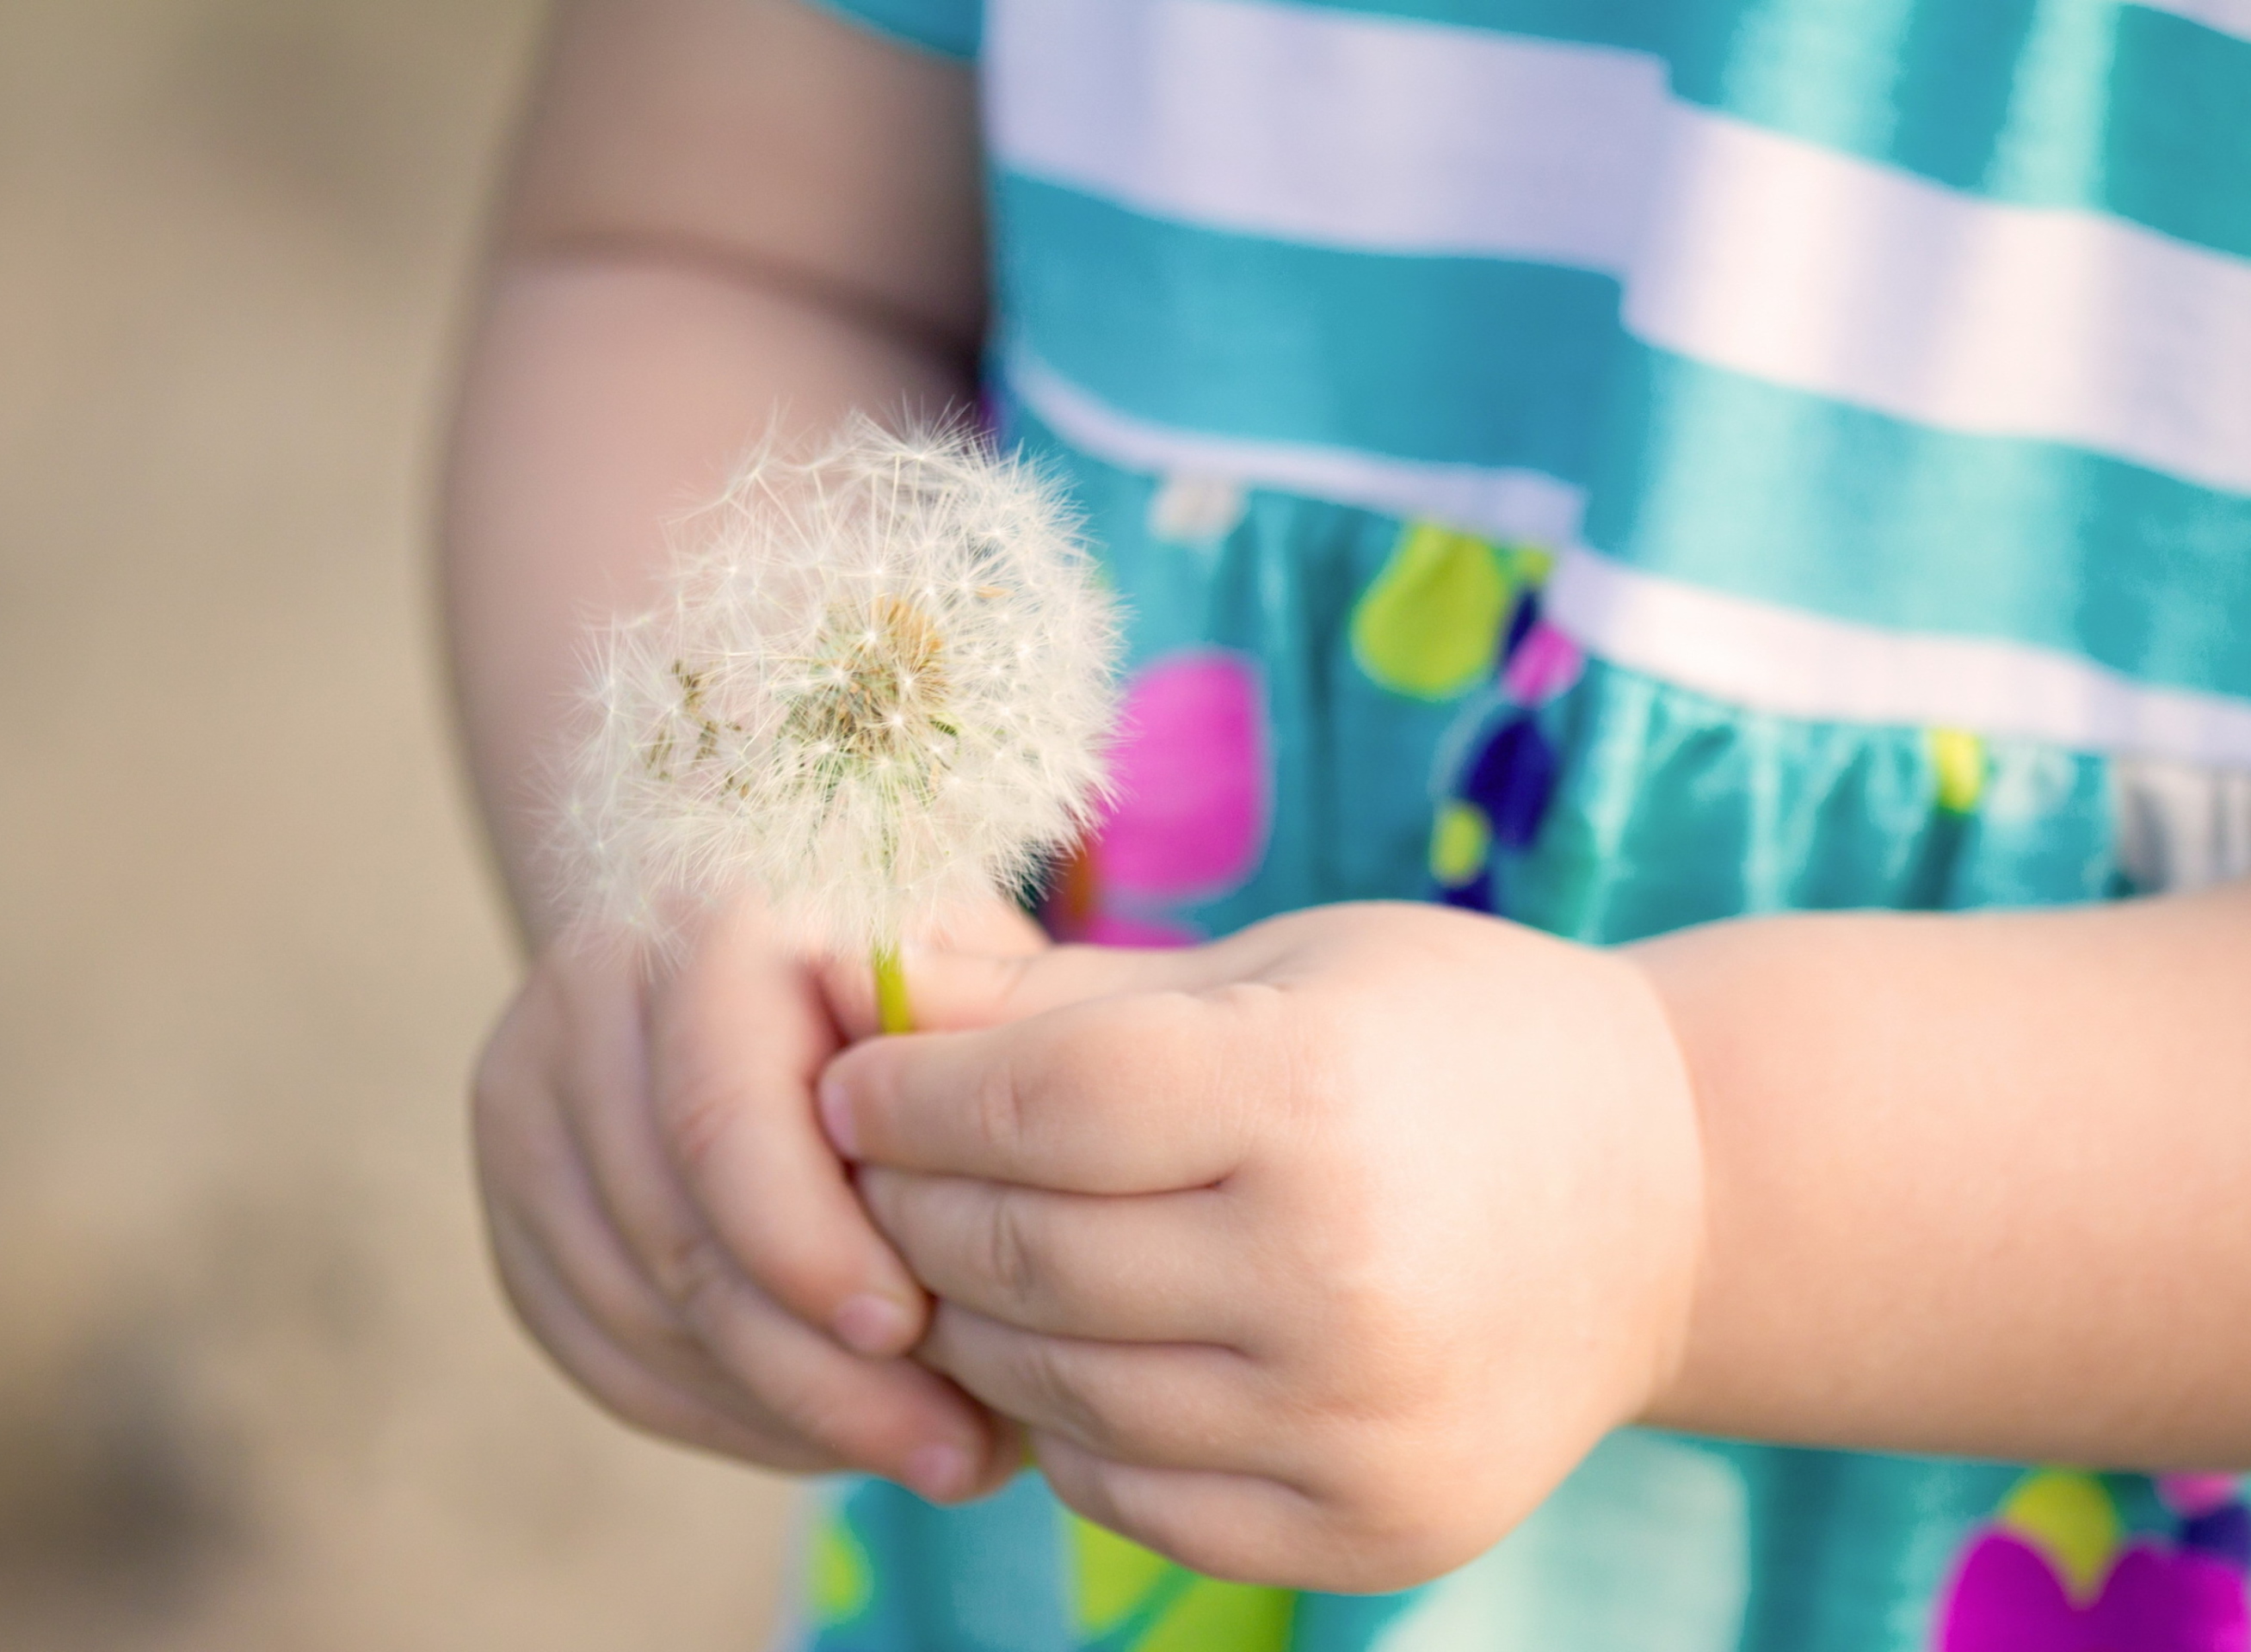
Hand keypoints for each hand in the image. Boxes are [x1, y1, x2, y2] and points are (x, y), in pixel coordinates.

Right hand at [470, 898, 1034, 1498]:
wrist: (770, 926)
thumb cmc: (918, 964)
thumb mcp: (976, 977)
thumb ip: (987, 1073)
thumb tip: (1022, 1236)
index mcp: (712, 919)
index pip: (721, 1116)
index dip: (808, 1246)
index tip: (911, 1334)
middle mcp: (593, 992)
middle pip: (676, 1236)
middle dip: (818, 1373)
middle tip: (955, 1453)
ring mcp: (531, 1094)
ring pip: (635, 1312)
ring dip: (782, 1412)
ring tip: (923, 1450)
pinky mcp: (516, 1199)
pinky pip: (602, 1350)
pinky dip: (720, 1415)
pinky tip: (825, 1435)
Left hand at [815, 902, 1704, 1589]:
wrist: (1666, 1200)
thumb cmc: (1444, 1043)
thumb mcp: (1274, 970)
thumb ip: (1062, 997)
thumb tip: (863, 985)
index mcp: (1312, 1096)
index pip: (1031, 1105)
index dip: (906, 1096)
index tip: (850, 1087)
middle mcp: (1338, 1273)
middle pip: (1023, 1255)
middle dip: (908, 1209)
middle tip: (870, 1174)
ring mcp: (1357, 1424)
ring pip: (1056, 1389)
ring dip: (967, 1326)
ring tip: (952, 1260)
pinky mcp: (1370, 1531)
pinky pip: (1132, 1497)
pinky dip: (1067, 1429)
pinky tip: (1070, 1355)